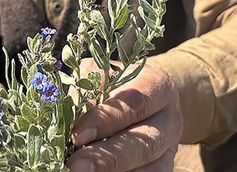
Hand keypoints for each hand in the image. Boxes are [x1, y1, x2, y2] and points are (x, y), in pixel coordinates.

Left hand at [66, 60, 182, 171]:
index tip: (77, 135)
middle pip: (144, 142)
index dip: (106, 120)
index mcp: (157, 86)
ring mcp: (169, 147)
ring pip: (151, 168)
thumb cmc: (117, 83)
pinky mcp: (164, 166)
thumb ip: (90, 90)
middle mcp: (169, 118)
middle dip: (109, 157)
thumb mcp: (104, 75)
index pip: (135, 103)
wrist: (145, 97)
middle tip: (78, 166)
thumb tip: (67, 114)